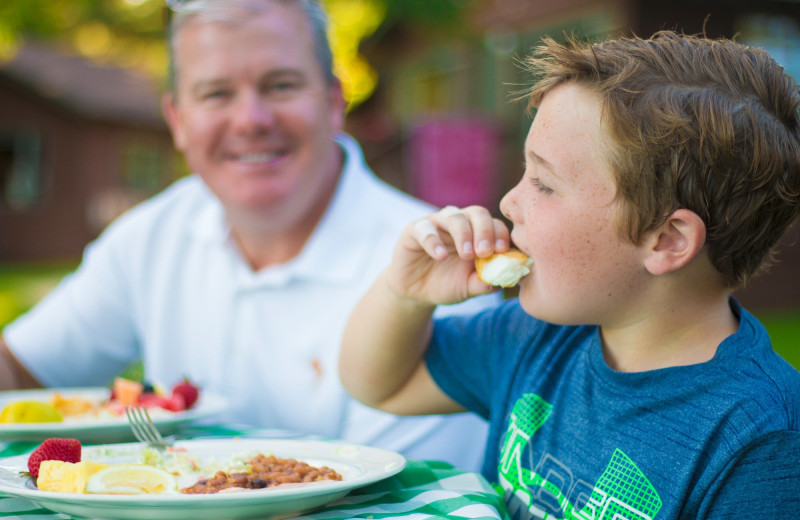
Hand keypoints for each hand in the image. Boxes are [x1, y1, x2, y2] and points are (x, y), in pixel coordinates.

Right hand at [387, 205, 509, 304]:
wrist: (416, 293)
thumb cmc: (447, 284)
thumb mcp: (468, 287)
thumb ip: (484, 282)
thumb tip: (503, 280)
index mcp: (477, 233)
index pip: (494, 223)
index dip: (500, 234)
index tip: (501, 251)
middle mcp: (459, 223)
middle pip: (477, 212)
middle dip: (485, 230)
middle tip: (485, 252)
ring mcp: (437, 224)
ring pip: (454, 215)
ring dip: (463, 233)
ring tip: (466, 254)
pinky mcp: (414, 230)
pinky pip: (424, 227)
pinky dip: (434, 240)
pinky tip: (440, 256)